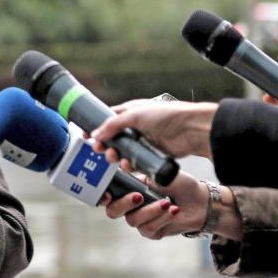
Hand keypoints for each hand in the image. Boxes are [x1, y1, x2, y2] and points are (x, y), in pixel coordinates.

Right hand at [90, 99, 218, 162]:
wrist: (192, 130)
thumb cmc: (167, 115)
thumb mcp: (135, 115)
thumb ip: (113, 124)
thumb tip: (95, 133)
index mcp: (131, 112)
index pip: (108, 120)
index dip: (96, 128)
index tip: (85, 136)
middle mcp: (136, 126)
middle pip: (113, 138)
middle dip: (104, 145)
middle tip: (99, 150)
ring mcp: (144, 141)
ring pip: (122, 152)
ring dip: (115, 156)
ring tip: (115, 158)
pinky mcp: (151, 155)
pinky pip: (134, 161)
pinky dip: (128, 164)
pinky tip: (127, 165)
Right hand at [99, 171, 207, 239]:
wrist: (200, 200)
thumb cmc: (178, 184)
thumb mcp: (158, 173)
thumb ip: (140, 172)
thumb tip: (125, 165)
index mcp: (127, 188)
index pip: (106, 194)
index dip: (102, 196)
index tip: (108, 195)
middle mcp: (129, 206)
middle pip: (113, 211)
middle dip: (124, 204)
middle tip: (139, 196)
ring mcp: (140, 220)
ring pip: (133, 220)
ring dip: (151, 210)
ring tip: (167, 202)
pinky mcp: (152, 231)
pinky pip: (149, 228)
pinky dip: (162, 218)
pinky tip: (174, 210)